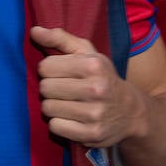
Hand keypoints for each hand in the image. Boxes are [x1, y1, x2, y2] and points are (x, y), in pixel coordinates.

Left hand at [31, 25, 143, 147]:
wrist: (132, 111)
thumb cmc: (102, 77)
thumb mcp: (87, 53)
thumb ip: (59, 38)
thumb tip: (34, 31)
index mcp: (93, 65)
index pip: (45, 67)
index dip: (49, 70)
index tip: (60, 74)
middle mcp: (96, 89)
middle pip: (45, 88)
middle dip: (49, 89)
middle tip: (63, 90)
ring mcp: (94, 113)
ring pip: (48, 108)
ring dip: (53, 106)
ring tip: (67, 104)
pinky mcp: (91, 134)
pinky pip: (55, 127)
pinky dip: (58, 123)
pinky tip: (71, 118)